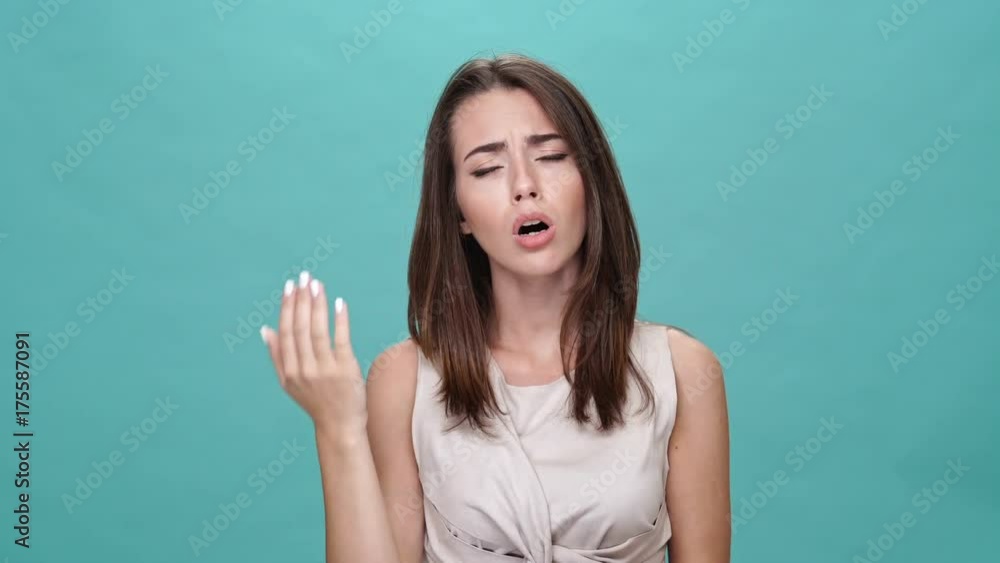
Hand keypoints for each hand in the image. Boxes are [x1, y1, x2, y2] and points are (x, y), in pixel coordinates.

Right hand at [261, 271, 366, 436]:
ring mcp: (324, 370)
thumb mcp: (290, 383)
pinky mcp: (345, 370)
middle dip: (301, 299)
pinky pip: (341, 339)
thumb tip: (264, 329)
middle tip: (304, 277)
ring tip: (318, 284)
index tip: (289, 286)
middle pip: (300, 327)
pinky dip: (339, 320)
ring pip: (317, 330)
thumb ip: (277, 356)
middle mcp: (303, 369)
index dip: (287, 307)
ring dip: (317, 304)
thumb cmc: (316, 401)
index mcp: (289, 370)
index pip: (286, 331)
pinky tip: (339, 303)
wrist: (339, 426)